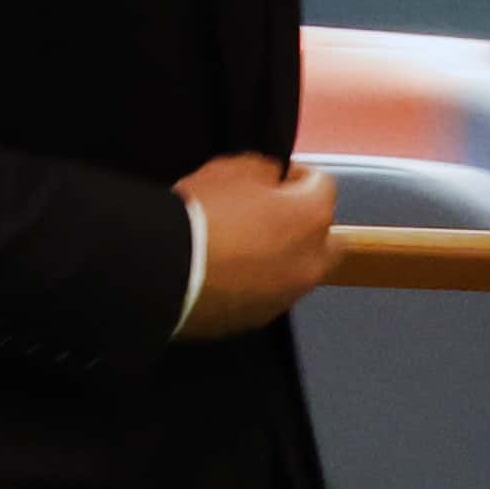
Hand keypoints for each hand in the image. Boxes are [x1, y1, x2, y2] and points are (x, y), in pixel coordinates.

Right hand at [175, 154, 336, 338]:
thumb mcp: (232, 169)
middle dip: (306, 224)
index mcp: (311, 217)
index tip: (278, 177)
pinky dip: (259, 282)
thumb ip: (265, 172)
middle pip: (325, 238)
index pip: (322, 186)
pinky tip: (230, 273)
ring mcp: (286, 296)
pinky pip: (269, 294)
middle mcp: (311, 261)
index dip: (297, 177)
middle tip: (272, 215)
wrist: (164, 271)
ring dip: (284, 257)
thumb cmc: (200, 213)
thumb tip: (273, 182)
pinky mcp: (258, 319)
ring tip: (246, 247)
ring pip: (298, 271)